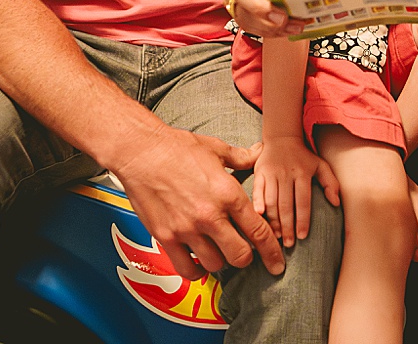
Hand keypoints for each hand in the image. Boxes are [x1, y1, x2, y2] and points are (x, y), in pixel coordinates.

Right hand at [109, 123, 283, 280]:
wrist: (140, 151)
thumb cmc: (177, 147)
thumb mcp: (216, 148)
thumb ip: (242, 157)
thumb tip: (260, 152)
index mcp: (228, 194)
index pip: (259, 232)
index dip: (272, 252)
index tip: (277, 263)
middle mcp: (210, 215)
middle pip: (240, 256)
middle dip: (246, 258)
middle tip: (242, 252)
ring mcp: (186, 229)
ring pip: (215, 264)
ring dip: (220, 261)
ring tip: (217, 250)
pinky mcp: (166, 237)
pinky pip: (186, 269)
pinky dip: (195, 270)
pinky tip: (197, 261)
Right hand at [253, 136, 340, 246]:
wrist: (282, 138)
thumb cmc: (303, 157)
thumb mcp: (321, 165)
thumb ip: (331, 183)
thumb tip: (336, 202)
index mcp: (302, 173)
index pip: (303, 201)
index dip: (302, 220)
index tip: (302, 236)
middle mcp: (286, 173)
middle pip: (286, 204)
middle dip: (287, 226)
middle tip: (289, 244)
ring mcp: (271, 173)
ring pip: (271, 200)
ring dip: (273, 220)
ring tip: (276, 237)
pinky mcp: (259, 172)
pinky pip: (257, 190)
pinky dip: (257, 203)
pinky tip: (258, 216)